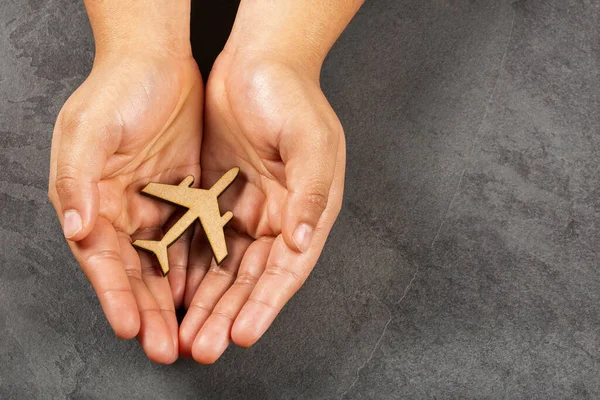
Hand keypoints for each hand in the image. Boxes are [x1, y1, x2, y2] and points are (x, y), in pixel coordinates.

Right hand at [48, 51, 202, 363]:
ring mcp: (155, 207)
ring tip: (192, 334)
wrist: (157, 62)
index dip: (115, 295)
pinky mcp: (185, 198)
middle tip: (165, 347)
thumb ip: (77, 180)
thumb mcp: (89, 130)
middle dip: (150, 312)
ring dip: (178, 300)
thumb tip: (76, 228)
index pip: (103, 259)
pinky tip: (210, 293)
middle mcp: (122, 211)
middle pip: (136, 273)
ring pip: (167, 264)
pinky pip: (193, 240)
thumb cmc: (117, 90)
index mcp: (92, 202)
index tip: (131, 326)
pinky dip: (200, 268)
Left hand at [179, 51, 345, 362]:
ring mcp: (247, 210)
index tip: (243, 334)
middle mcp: (278, 218)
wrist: (257, 62)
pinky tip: (175, 293)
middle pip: (252, 279)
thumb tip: (303, 241)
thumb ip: (310, 193)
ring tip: (186, 334)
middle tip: (204, 347)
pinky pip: (202, 240)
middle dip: (229, 315)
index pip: (286, 270)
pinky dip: (190, 268)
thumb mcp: (312, 142)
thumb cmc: (292, 96)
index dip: (266, 304)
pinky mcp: (217, 197)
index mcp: (306, 211)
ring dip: (207, 302)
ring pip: (225, 267)